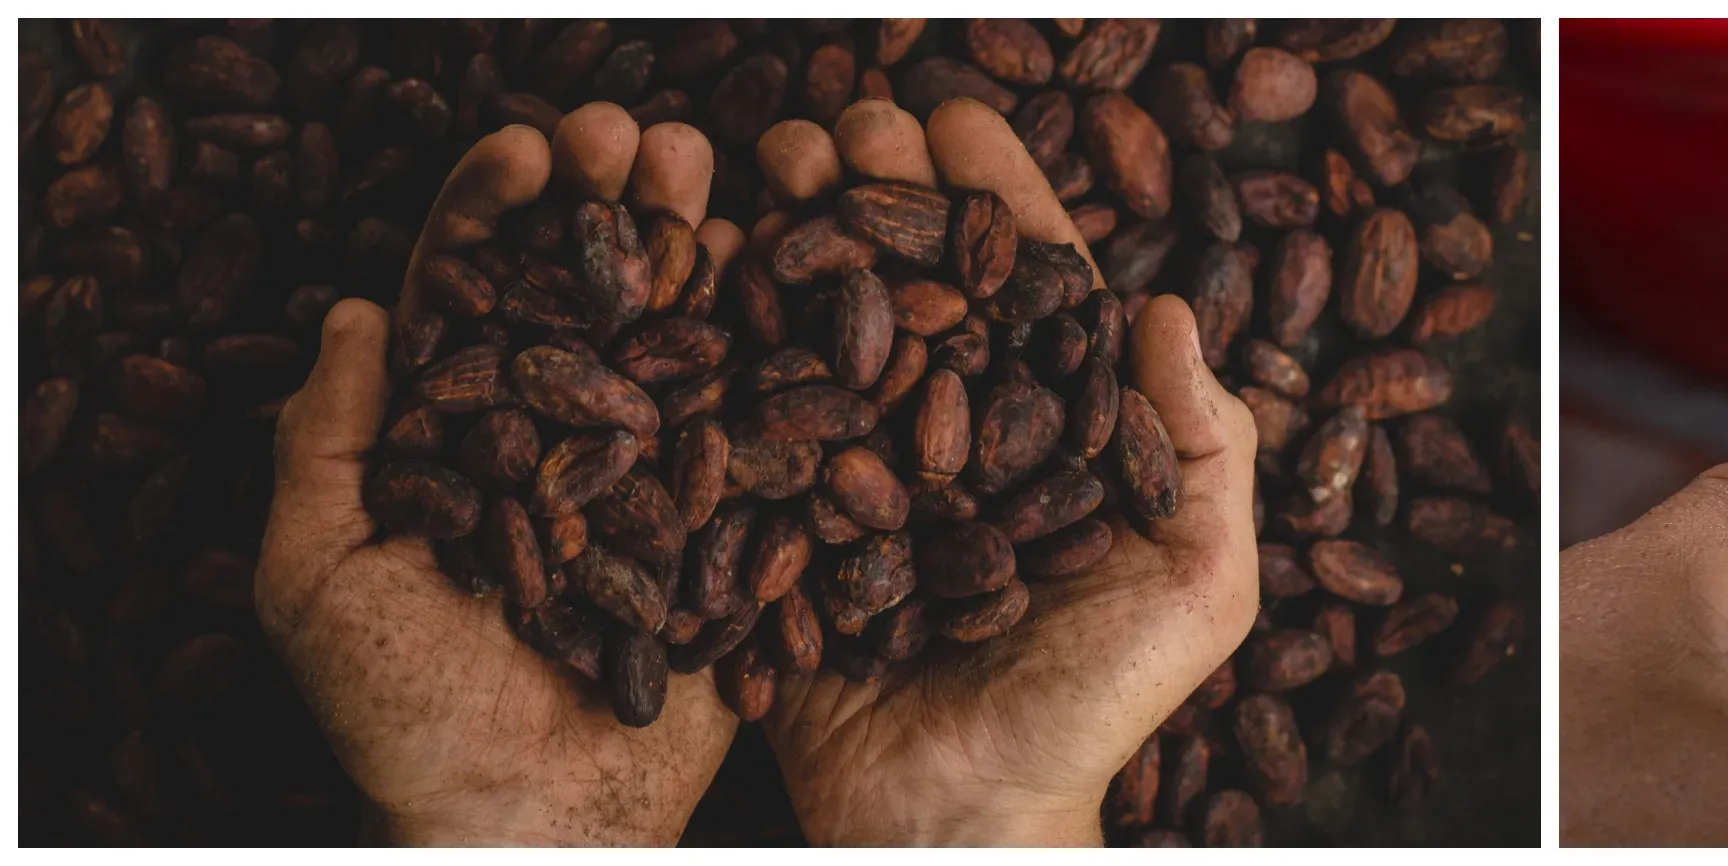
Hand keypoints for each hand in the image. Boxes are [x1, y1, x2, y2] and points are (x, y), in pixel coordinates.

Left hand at [254, 105, 739, 845]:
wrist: (534, 827)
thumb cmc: (404, 721)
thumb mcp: (317, 582)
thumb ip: (327, 447)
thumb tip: (357, 311)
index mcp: (461, 437)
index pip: (474, 296)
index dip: (496, 213)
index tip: (530, 150)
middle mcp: (563, 440)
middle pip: (587, 292)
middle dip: (615, 202)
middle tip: (642, 136)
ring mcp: (656, 476)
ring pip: (680, 335)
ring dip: (702, 245)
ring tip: (725, 173)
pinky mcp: (734, 525)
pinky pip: (763, 425)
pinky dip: (784, 348)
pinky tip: (802, 276)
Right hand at [753, 98, 1262, 846]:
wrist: (961, 822)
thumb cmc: (1095, 710)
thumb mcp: (1199, 586)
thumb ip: (1205, 448)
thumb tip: (1172, 305)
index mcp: (1050, 436)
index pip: (1024, 289)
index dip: (991, 199)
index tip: (952, 121)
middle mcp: (951, 439)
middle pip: (912, 284)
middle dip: (873, 190)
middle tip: (837, 122)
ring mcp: (858, 476)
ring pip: (820, 326)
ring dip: (788, 233)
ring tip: (759, 162)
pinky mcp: (776, 527)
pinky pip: (741, 417)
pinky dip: (713, 336)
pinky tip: (689, 261)